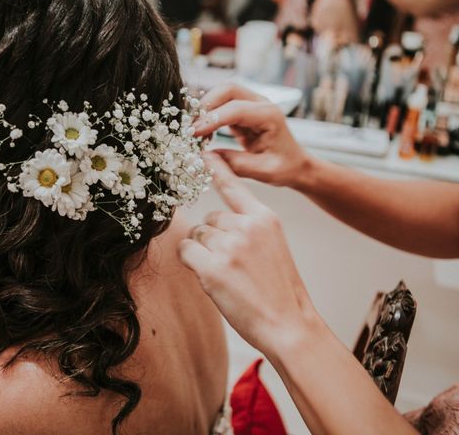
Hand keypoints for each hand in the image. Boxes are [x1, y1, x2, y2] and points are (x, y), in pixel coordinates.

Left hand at [178, 152, 319, 354]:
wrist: (289, 324)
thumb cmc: (279, 289)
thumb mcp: (273, 246)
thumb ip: (248, 228)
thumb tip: (214, 223)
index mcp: (265, 217)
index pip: (234, 186)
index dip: (217, 168)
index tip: (204, 152)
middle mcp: (247, 226)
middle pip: (209, 218)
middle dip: (213, 238)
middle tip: (234, 265)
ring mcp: (229, 245)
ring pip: (197, 235)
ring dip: (204, 252)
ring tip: (229, 274)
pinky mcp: (212, 267)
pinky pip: (185, 250)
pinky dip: (191, 261)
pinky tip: (210, 277)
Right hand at [194, 83, 312, 188]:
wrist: (296, 165)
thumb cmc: (285, 167)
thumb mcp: (262, 171)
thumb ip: (234, 164)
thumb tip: (204, 158)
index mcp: (270, 115)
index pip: (235, 109)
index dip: (211, 119)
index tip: (193, 133)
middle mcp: (261, 104)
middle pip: (227, 90)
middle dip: (205, 106)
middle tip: (190, 129)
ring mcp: (252, 105)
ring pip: (222, 94)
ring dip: (205, 109)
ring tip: (195, 133)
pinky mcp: (243, 111)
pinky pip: (221, 105)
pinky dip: (208, 116)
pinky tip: (203, 134)